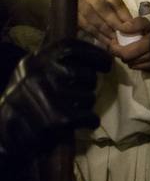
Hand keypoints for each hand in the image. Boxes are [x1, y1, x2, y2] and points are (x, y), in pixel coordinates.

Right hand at [0, 38, 111, 158]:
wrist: (5, 133)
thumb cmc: (24, 103)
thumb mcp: (31, 75)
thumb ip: (53, 64)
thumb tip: (91, 55)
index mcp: (33, 61)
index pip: (68, 47)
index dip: (93, 53)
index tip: (107, 61)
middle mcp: (36, 74)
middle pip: (83, 73)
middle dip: (90, 84)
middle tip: (85, 91)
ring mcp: (45, 95)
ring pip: (88, 96)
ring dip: (87, 105)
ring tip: (75, 109)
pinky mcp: (55, 118)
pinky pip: (88, 116)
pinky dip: (91, 121)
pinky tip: (85, 123)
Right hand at [78, 0, 132, 45]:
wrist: (89, 12)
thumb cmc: (108, 12)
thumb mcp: (118, 11)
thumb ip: (124, 16)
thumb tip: (133, 27)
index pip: (115, 1)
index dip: (123, 14)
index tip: (129, 26)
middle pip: (102, 7)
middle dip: (113, 22)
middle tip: (121, 33)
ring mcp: (80, 4)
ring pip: (91, 16)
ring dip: (105, 29)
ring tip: (114, 39)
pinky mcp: (74, 15)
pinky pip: (84, 25)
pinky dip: (97, 34)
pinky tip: (106, 41)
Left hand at [111, 16, 149, 72]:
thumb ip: (138, 23)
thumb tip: (121, 28)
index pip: (126, 53)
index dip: (115, 49)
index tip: (113, 42)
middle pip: (131, 61)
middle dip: (122, 55)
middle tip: (121, 47)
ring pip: (139, 66)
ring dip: (132, 60)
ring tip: (131, 53)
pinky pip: (149, 69)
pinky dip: (142, 65)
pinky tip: (141, 59)